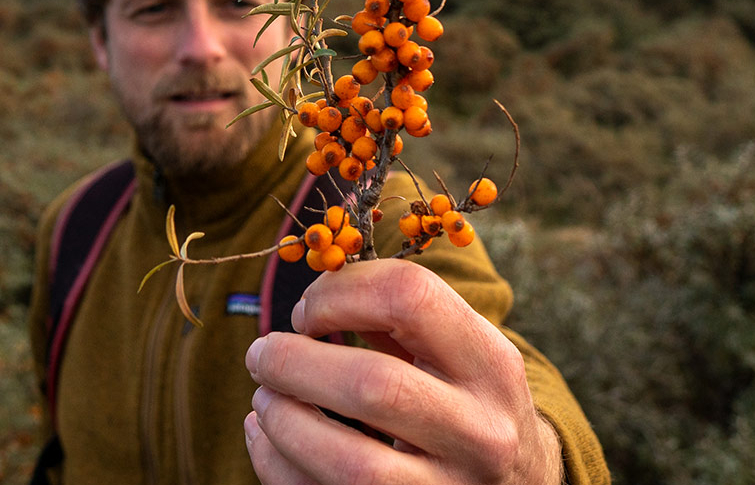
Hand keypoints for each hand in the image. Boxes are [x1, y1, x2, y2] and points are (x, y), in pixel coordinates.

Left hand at [242, 258, 562, 483]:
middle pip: (372, 386)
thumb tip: (314, 292)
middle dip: (294, 363)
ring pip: (346, 461)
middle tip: (262, 354)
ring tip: (266, 398)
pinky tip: (267, 436)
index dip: (339, 293)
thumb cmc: (468, 407)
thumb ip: (397, 319)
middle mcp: (481, 433)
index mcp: (491, 366)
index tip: (306, 312)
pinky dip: (275, 463)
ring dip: (282, 420)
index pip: (410, 297)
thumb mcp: (460, 357)